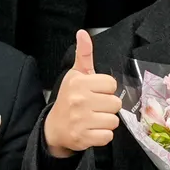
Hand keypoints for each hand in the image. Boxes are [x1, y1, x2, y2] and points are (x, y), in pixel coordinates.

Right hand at [43, 30, 120, 157]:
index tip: (95, 93)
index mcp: (78, 82)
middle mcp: (79, 99)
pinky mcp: (83, 137)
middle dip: (108, 107)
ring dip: (106, 122)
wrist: (54, 128)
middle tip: (94, 108)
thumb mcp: (75, 75)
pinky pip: (108, 136)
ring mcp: (80, 120)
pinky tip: (91, 130)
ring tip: (93, 119)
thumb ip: (83, 54)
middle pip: (115, 103)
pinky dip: (102, 136)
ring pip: (114, 121)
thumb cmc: (69, 99)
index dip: (106, 90)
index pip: (111, 84)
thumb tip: (83, 33)